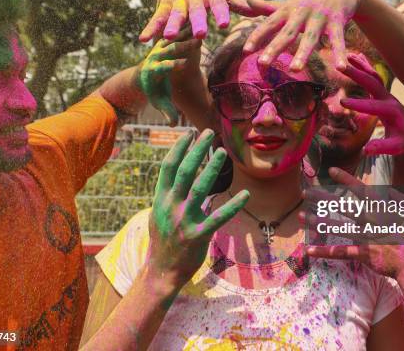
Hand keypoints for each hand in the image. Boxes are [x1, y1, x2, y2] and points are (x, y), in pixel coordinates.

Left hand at [137, 29, 201, 125]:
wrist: (142, 76)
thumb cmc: (154, 92)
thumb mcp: (160, 103)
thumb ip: (167, 113)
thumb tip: (173, 125)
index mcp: (152, 71)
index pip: (162, 66)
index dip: (172, 65)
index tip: (185, 63)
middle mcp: (153, 56)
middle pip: (167, 49)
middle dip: (182, 45)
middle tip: (196, 42)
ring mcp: (158, 47)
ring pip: (172, 38)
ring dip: (185, 33)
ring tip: (199, 29)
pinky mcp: (163, 41)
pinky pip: (174, 33)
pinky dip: (185, 28)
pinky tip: (197, 21)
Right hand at [139, 0, 255, 41]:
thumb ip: (239, 5)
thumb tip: (260, 14)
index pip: (218, 5)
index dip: (221, 13)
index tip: (224, 24)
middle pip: (196, 11)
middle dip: (197, 22)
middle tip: (200, 35)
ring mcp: (177, 0)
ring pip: (174, 15)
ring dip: (172, 26)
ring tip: (169, 37)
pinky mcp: (163, 4)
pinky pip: (157, 18)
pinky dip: (150, 28)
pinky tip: (144, 39)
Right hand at [146, 129, 248, 286]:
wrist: (161, 271)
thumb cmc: (162, 240)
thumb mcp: (158, 214)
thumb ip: (168, 194)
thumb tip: (181, 175)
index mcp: (160, 199)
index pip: (168, 167)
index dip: (178, 148)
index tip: (188, 133)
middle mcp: (171, 206)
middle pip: (184, 171)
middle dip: (197, 150)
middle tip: (208, 132)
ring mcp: (184, 221)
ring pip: (200, 188)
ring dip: (211, 168)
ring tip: (222, 152)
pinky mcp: (199, 235)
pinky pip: (219, 217)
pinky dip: (233, 205)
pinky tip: (245, 193)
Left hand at [244, 0, 365, 70]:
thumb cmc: (309, 0)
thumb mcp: (288, 3)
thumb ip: (267, 6)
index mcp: (287, 10)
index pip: (269, 24)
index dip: (257, 36)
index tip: (246, 51)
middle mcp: (302, 13)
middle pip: (287, 33)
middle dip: (274, 47)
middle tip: (262, 63)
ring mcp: (320, 17)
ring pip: (310, 38)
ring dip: (303, 54)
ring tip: (295, 70)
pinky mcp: (337, 22)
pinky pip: (338, 40)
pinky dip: (339, 53)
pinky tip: (341, 68)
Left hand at [301, 167, 403, 277]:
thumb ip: (399, 199)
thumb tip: (387, 191)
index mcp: (381, 208)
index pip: (360, 189)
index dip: (345, 178)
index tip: (331, 171)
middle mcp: (369, 220)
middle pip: (340, 205)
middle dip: (321, 198)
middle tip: (306, 192)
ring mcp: (364, 237)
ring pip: (335, 227)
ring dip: (317, 222)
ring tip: (302, 217)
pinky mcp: (362, 254)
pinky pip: (339, 252)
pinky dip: (323, 252)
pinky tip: (308, 250)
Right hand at [339, 53, 403, 155]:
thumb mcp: (396, 147)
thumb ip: (383, 147)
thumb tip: (366, 151)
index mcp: (391, 112)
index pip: (373, 106)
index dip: (359, 104)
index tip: (343, 101)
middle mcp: (389, 100)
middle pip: (372, 83)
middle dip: (356, 74)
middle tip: (339, 66)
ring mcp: (387, 95)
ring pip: (374, 76)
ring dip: (361, 66)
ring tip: (347, 56)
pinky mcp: (384, 94)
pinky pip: (374, 77)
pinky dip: (365, 67)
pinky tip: (356, 58)